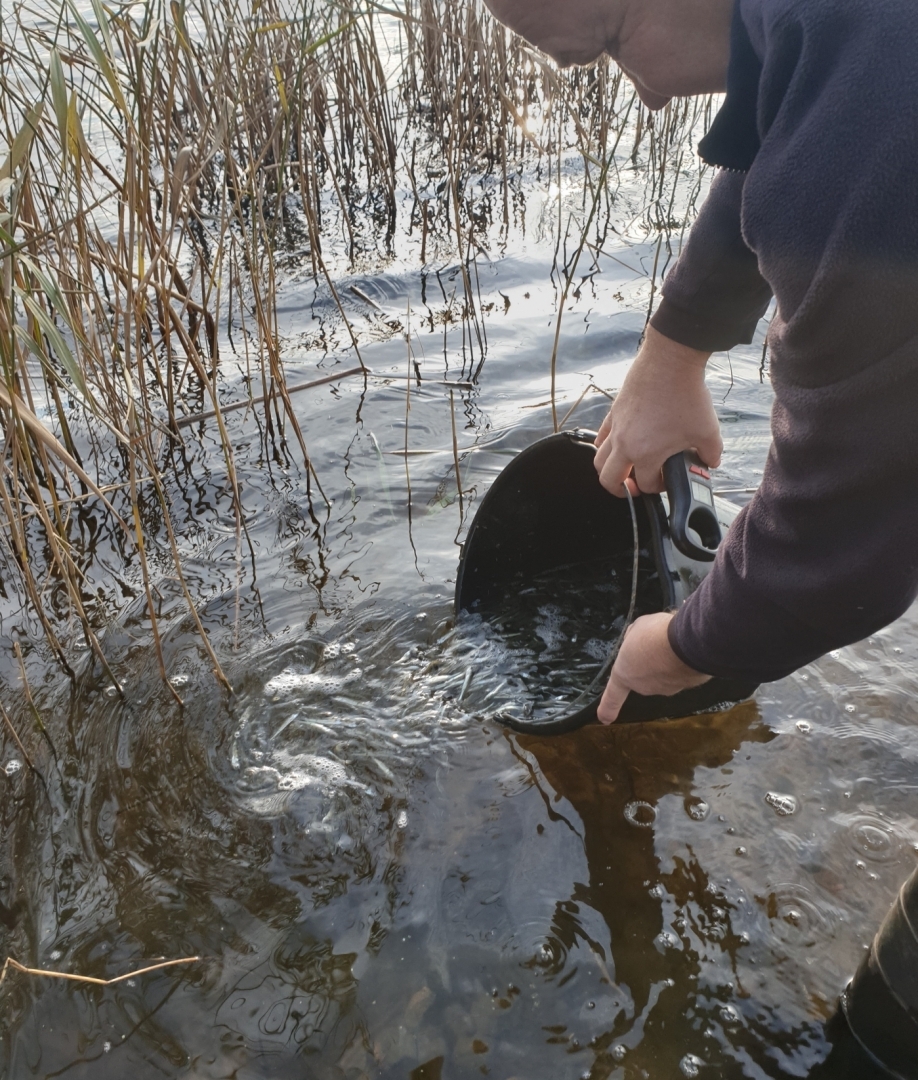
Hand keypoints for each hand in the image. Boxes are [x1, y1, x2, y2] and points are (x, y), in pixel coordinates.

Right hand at [594, 326, 721, 495]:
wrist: (671, 362)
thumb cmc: (686, 395)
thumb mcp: (709, 431)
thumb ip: (711, 454)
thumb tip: (711, 462)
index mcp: (646, 454)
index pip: (645, 484)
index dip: (657, 488)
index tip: (666, 481)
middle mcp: (625, 444)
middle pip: (609, 480)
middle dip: (620, 490)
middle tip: (633, 488)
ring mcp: (616, 428)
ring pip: (598, 460)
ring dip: (608, 470)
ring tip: (621, 470)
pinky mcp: (614, 412)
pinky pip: (601, 437)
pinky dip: (605, 446)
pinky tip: (618, 444)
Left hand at [598, 612, 710, 723]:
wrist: (687, 643)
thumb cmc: (654, 636)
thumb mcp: (636, 629)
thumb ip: (634, 639)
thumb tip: (640, 642)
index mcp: (624, 674)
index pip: (613, 695)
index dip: (608, 707)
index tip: (604, 719)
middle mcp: (644, 687)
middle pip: (644, 674)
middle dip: (649, 661)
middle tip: (654, 642)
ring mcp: (666, 689)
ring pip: (665, 672)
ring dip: (667, 660)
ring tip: (672, 641)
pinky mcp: (686, 686)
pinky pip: (682, 671)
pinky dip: (683, 661)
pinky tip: (686, 647)